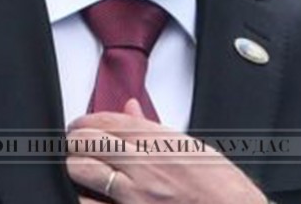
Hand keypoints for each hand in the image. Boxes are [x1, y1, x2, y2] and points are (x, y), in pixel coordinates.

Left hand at [66, 99, 265, 203]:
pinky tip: (90, 197)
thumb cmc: (224, 191)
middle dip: (77, 141)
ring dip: (77, 170)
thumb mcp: (194, 150)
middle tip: (76, 145)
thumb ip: (154, 128)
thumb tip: (130, 106)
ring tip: (81, 171)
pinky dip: (86, 199)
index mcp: (161, 143)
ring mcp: (136, 197)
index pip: (108, 120)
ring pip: (82, 172)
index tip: (80, 124)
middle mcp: (145, 167)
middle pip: (88, 142)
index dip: (87, 120)